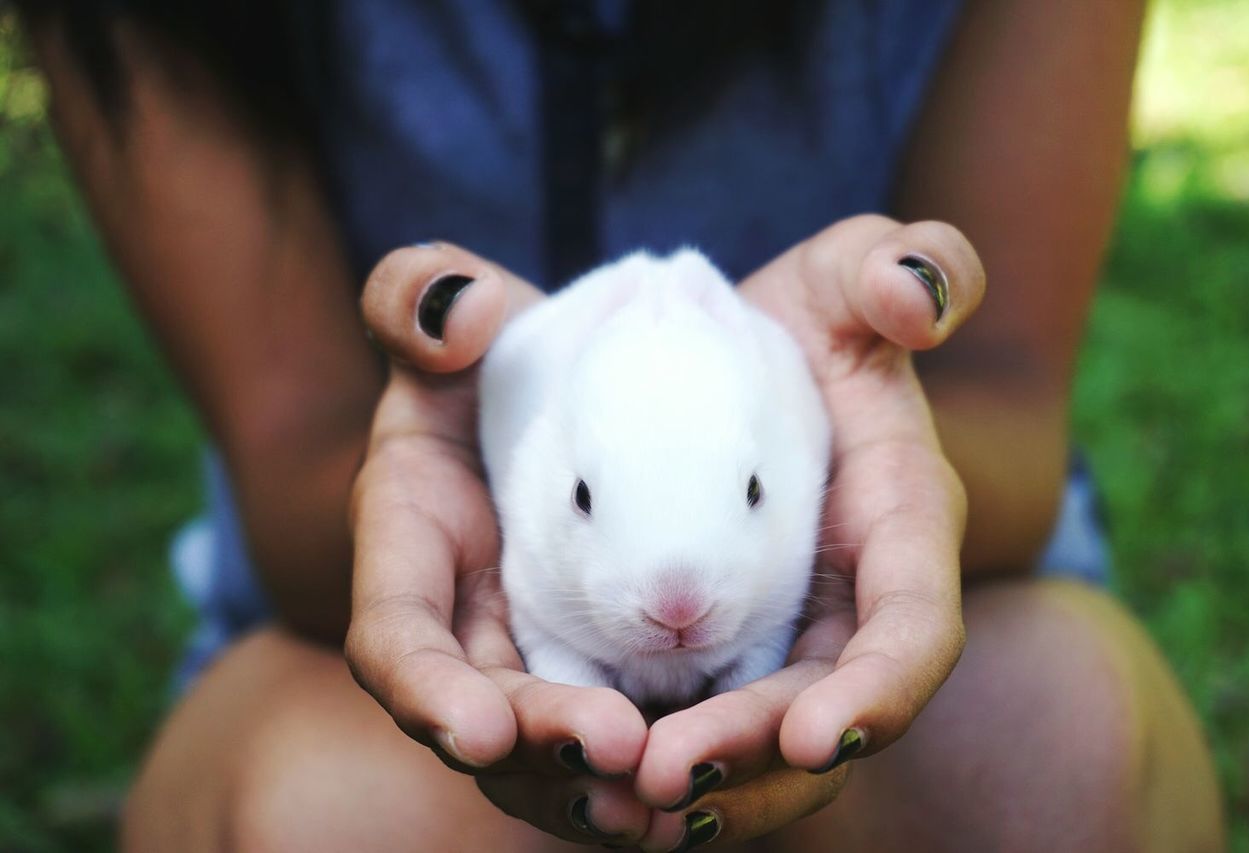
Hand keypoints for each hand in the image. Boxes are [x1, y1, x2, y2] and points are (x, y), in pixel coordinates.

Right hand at [346, 243, 652, 844]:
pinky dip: (655, 761)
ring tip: (671, 794)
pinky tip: (712, 780)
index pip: (395, 635)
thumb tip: (456, 315)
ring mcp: (529, 645)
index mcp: (410, 542)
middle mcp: (461, 616)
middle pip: (483, 713)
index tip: (477, 730)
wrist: (548, 386)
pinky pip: (620, 724)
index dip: (426, 691)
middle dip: (539, 743)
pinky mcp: (599, 653)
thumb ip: (422, 294)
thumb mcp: (446, 308)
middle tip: (619, 748)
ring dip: (599, 780)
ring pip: (551, 744)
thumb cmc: (487, 349)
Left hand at [626, 216, 984, 848]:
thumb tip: (916, 296)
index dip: (884, 689)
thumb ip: (895, 262)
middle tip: (668, 776)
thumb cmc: (814, 315)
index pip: (918, 625)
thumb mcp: (847, 267)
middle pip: (829, 713)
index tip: (825, 736)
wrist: (750, 359)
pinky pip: (703, 719)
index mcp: (902, 522)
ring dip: (705, 781)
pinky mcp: (727, 642)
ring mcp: (792, 630)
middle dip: (761, 757)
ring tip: (619, 796)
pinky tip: (597, 778)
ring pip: (763, 742)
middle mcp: (856, 599)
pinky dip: (659, 756)